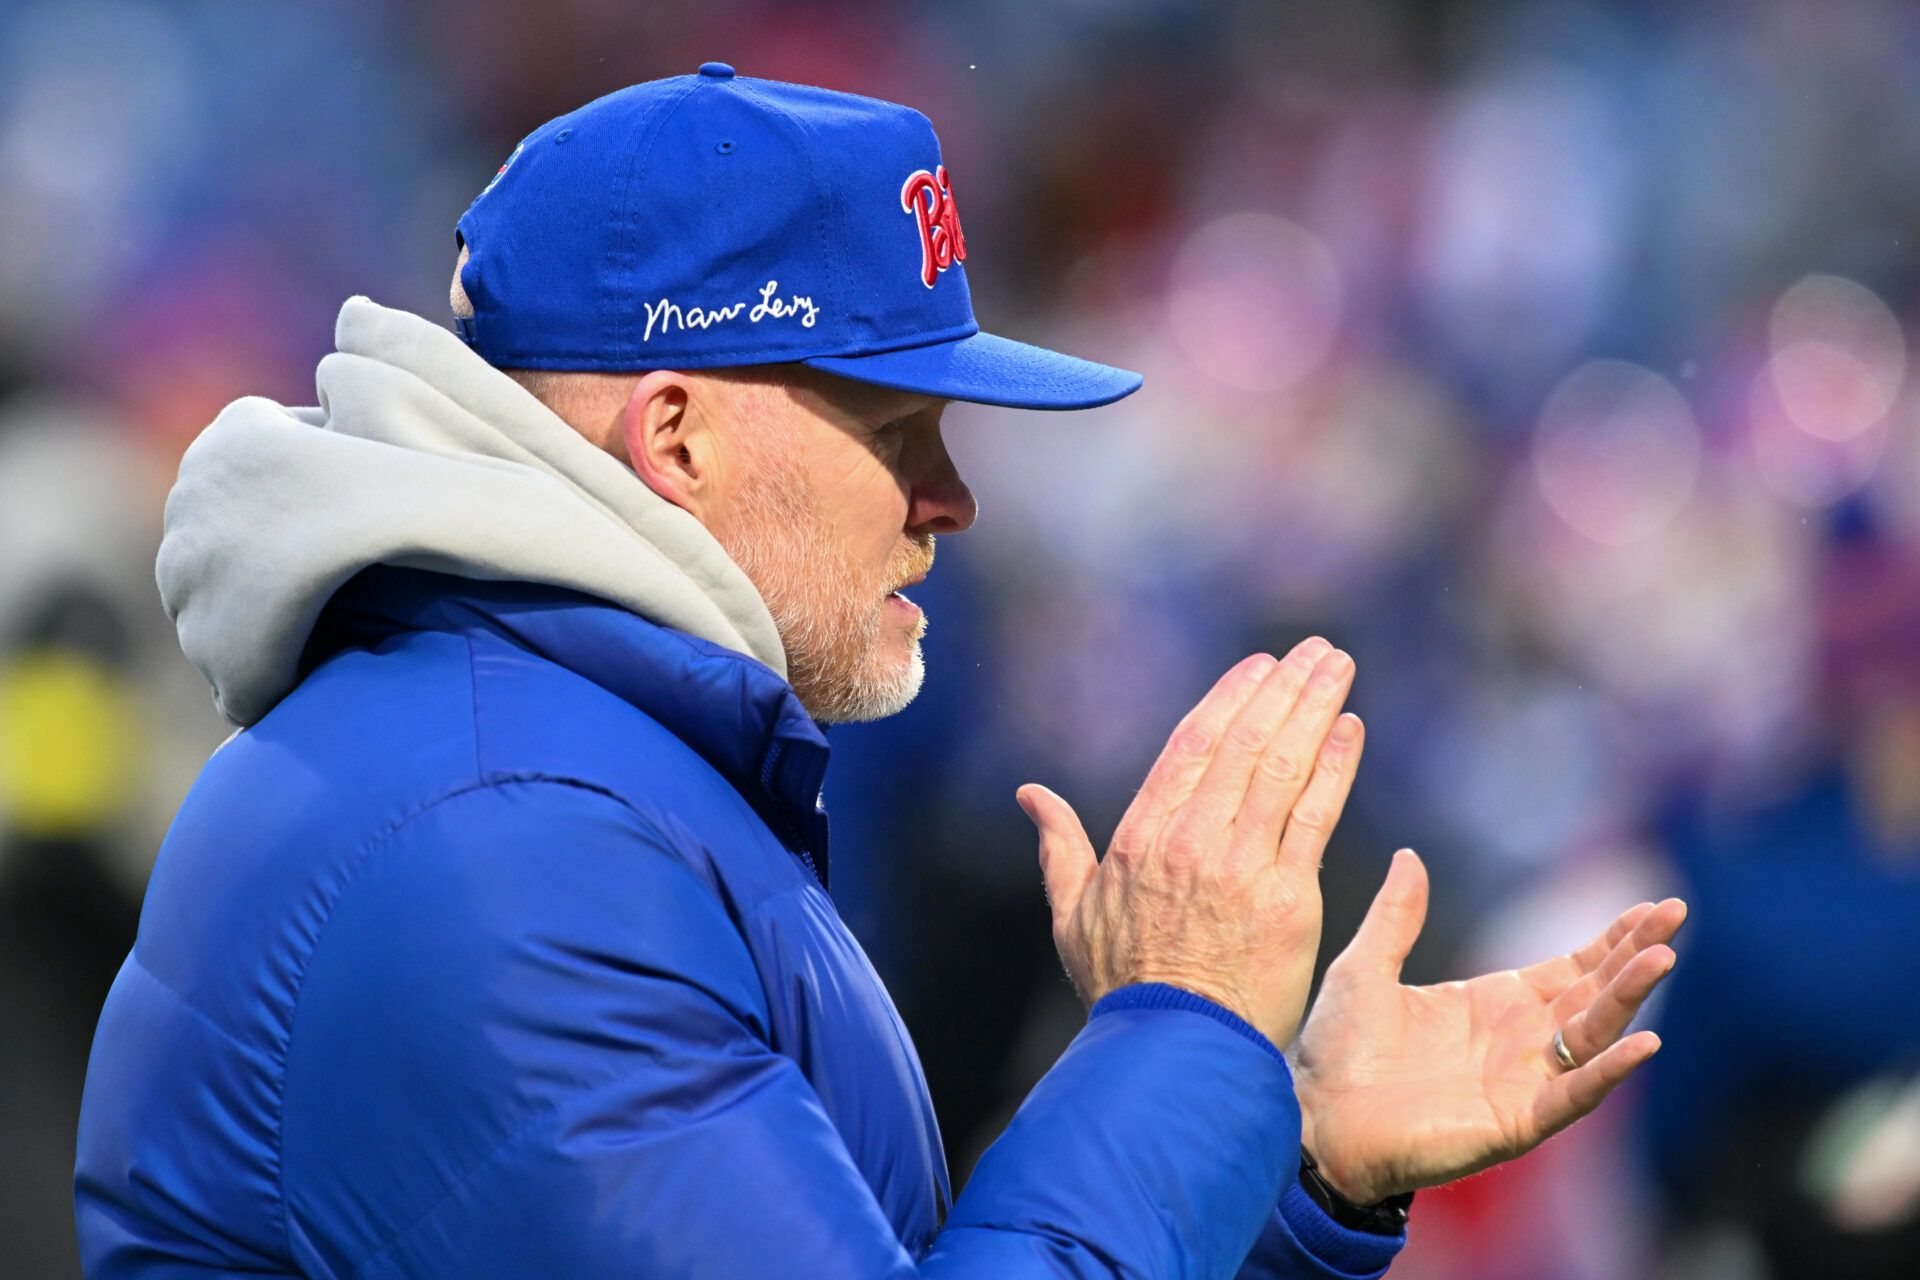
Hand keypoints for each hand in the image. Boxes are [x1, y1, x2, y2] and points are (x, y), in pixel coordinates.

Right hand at [1018, 639, 1364, 1050]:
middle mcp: (1193, 839)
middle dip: (1285, 688)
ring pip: (1284, 766)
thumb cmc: (1122, 987)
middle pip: (1246, 742)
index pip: (1193, 746)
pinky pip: (1316, 815)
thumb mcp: (1072, 913)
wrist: (1173, 1051)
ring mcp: (1243, 864)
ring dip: (1316, 708)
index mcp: (1142, 836)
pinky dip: (1335, 766)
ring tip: (1339, 666)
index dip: (1230, 699)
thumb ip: (1058, 846)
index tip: (1260, 667)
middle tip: (1316, 650)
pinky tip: (1351, 728)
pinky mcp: (1289, 896)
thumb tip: (1030, 795)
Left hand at [1291, 850, 1685, 1204]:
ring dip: (1629, 999)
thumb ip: (1396, 917)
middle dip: (1635, 955)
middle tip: (1676, 913)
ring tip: (1662, 958)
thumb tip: (1409, 856)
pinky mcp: (1515, 1123)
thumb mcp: (1366, 967)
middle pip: (1594, 995)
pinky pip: (1573, 1096)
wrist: (1313, 1118)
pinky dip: (1608, 1073)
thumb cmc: (1337, 1052)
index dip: (1611, 939)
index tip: (1650, 907)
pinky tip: (1642, 1043)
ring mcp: (1523, 1084)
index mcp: (1495, 1004)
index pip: (1571, 968)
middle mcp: (1520, 1042)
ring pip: (1593, 1037)